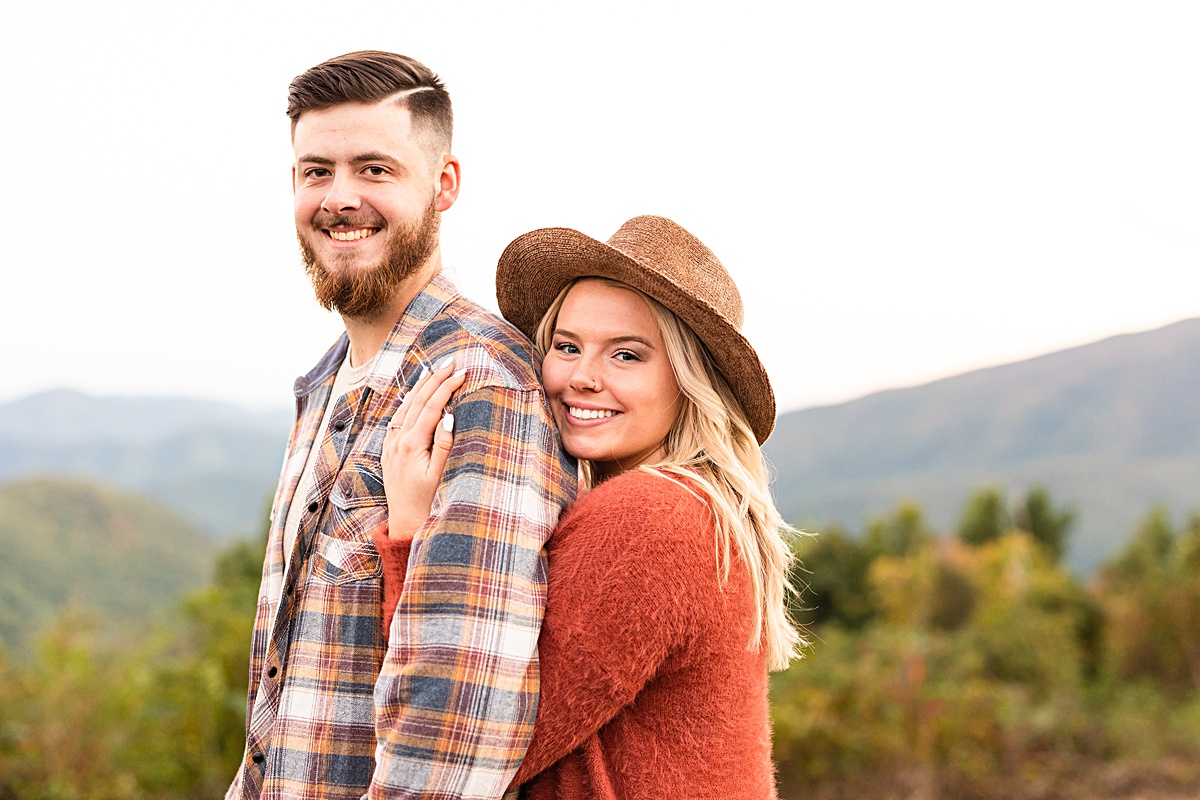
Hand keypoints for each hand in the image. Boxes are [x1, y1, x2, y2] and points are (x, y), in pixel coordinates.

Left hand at [382, 359, 466, 540]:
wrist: (404, 520)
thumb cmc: (426, 499)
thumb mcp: (439, 473)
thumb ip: (444, 444)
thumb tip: (449, 416)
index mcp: (412, 444)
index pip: (432, 407)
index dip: (447, 387)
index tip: (462, 373)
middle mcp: (398, 440)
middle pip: (418, 401)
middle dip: (435, 379)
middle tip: (451, 362)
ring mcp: (391, 443)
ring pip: (406, 407)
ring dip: (420, 386)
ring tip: (432, 370)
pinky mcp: (389, 449)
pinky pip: (398, 418)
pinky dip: (408, 402)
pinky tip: (413, 395)